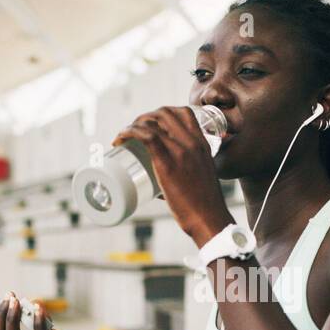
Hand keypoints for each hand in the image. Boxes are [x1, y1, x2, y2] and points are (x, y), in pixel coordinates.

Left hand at [112, 106, 234, 246]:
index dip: (163, 113)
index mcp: (202, 144)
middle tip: (134, 131)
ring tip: (124, 136)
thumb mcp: (202, 178)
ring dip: (133, 124)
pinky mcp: (167, 163)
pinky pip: (146, 137)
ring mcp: (180, 151)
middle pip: (164, 113)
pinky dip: (129, 132)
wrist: (209, 218)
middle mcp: (192, 143)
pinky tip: (120, 138)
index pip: (184, 112)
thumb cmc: (204, 205)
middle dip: (145, 116)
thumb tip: (159, 189)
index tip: (151, 124)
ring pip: (152, 122)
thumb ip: (185, 176)